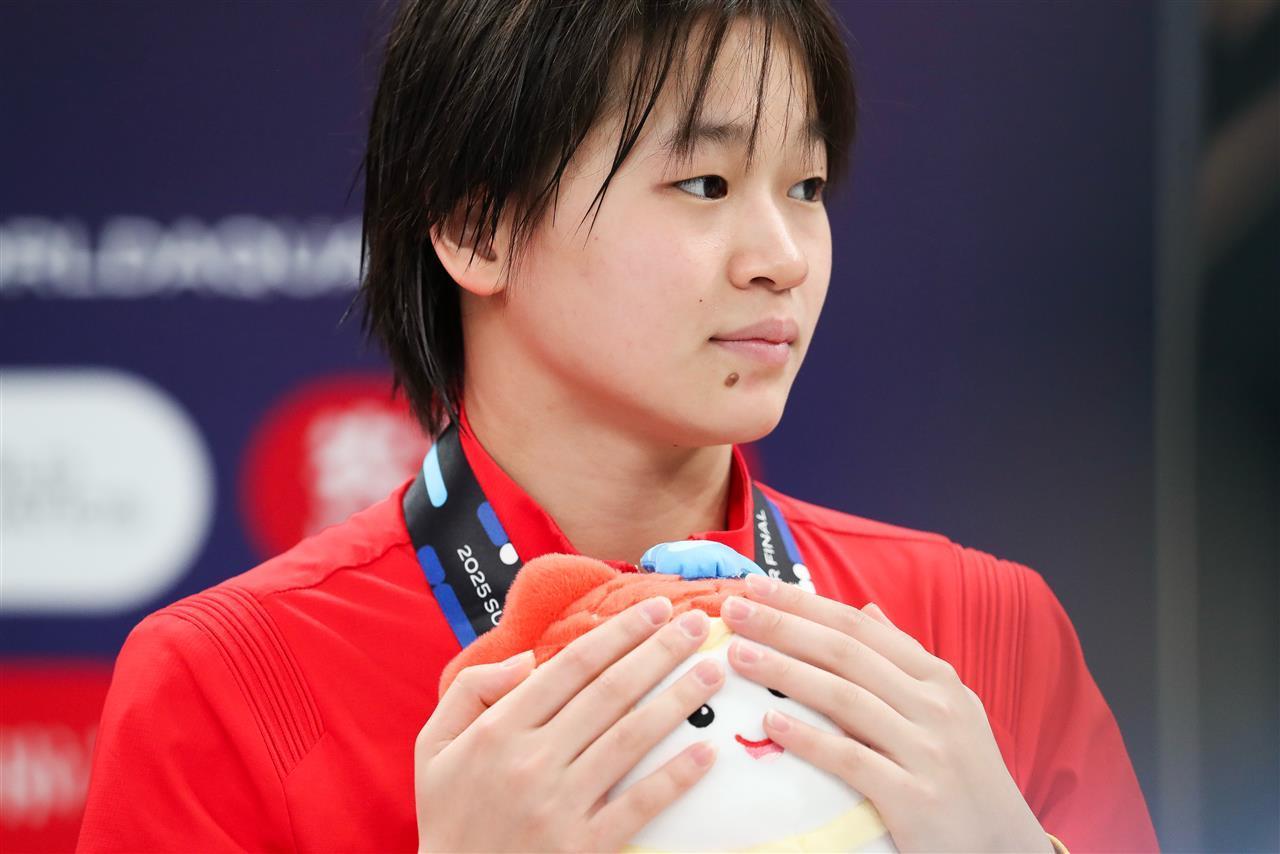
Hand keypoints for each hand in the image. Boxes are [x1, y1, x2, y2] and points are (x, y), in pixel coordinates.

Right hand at [414, 596, 724, 852]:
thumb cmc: (449, 813)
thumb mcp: (433, 746)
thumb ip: (472, 690)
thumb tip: (526, 658)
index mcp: (499, 729)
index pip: (572, 666)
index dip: (619, 633)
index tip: (655, 609)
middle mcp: (531, 760)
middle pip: (610, 692)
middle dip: (659, 651)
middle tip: (698, 623)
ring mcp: (560, 805)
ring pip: (630, 738)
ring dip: (677, 700)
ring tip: (712, 672)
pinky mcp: (583, 847)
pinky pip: (638, 805)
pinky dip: (674, 778)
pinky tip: (705, 751)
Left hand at [719, 575, 1050, 853]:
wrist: (1008, 850)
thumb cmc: (966, 775)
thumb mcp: (950, 708)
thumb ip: (905, 660)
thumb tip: (868, 609)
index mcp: (937, 679)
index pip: (859, 627)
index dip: (805, 603)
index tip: (757, 586)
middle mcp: (935, 706)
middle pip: (846, 653)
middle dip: (784, 626)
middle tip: (733, 609)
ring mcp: (928, 751)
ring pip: (845, 698)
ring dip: (786, 672)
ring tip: (738, 654)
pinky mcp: (916, 799)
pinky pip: (853, 761)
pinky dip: (811, 739)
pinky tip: (771, 723)